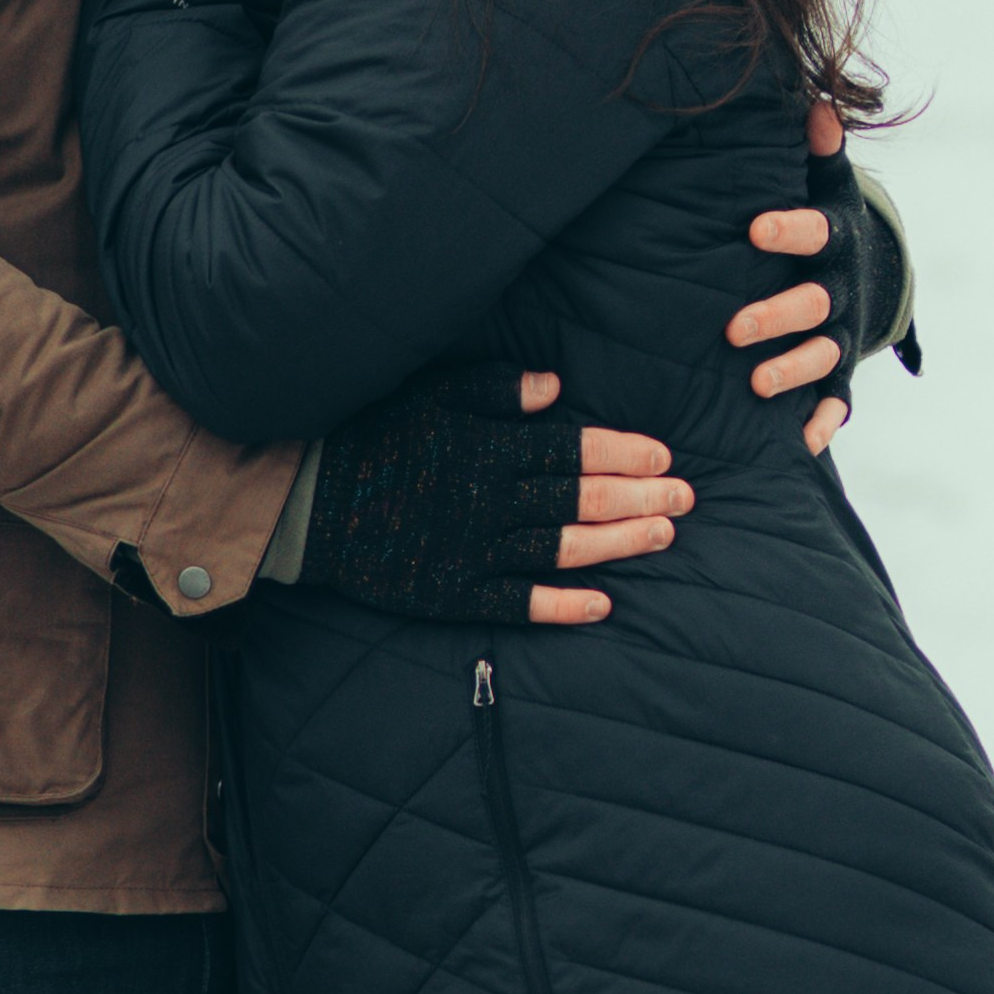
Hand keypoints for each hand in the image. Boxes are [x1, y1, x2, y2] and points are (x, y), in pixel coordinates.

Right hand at [296, 363, 686, 630]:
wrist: (308, 500)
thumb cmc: (374, 435)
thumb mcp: (429, 393)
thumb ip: (494, 388)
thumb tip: (557, 388)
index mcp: (485, 447)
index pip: (569, 450)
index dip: (621, 452)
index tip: (663, 455)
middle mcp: (487, 500)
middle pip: (577, 500)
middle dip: (637, 497)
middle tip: (686, 498)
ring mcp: (472, 551)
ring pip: (560, 548)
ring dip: (617, 544)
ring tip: (662, 536)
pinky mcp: (453, 592)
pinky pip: (517, 602)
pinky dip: (562, 604)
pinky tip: (604, 605)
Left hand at [728, 94, 849, 456]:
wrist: (873, 271)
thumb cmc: (830, 221)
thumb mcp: (830, 184)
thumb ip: (821, 151)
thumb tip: (816, 103)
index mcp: (836, 240)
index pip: (816, 232)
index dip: (789, 230)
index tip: (755, 227)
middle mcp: (842, 290)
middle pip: (814, 305)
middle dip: (778, 317)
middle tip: (734, 328)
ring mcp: (845, 334)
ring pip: (824, 356)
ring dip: (794, 369)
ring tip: (757, 384)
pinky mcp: (842, 371)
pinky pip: (837, 400)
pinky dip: (823, 421)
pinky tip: (799, 441)